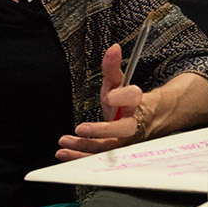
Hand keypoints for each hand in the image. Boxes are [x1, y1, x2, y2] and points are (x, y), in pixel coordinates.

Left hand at [58, 61, 207, 160]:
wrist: (143, 121)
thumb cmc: (127, 102)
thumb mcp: (118, 83)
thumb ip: (112, 67)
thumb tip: (112, 48)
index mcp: (136, 103)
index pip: (134, 97)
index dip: (122, 97)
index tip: (109, 96)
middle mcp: (133, 124)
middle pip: (124, 130)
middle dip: (103, 130)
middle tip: (82, 128)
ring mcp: (124, 141)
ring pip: (109, 147)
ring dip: (85, 147)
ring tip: (65, 141)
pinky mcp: (114, 153)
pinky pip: (98, 158)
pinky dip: (79, 158)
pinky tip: (64, 153)